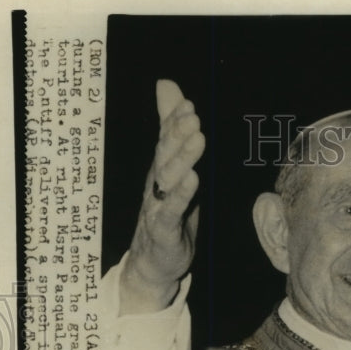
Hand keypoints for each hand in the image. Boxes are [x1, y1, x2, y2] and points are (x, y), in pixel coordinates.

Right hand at [119, 80, 205, 314]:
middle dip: (178, 134)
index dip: (175, 122)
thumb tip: (168, 87)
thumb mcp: (174, 173)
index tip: (187, 102)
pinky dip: (182, 195)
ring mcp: (158, 206)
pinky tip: (193, 180)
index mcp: (161, 171)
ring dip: (183, 158)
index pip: (166, 142)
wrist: (153, 262)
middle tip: (193, 115)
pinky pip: (172, 210)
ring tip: (198, 138)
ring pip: (169, 179)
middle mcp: (157, 185)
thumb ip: (173, 133)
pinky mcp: (164, 230)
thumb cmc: (166, 213)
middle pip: (166, 155)